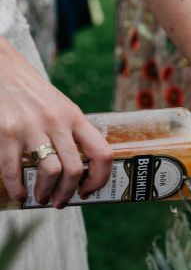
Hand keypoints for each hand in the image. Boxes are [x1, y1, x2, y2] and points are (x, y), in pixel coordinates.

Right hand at [0, 38, 112, 207]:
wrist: (3, 69)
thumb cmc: (34, 94)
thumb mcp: (62, 108)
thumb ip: (72, 134)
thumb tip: (78, 173)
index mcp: (75, 118)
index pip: (102, 153)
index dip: (100, 178)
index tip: (90, 190)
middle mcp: (57, 122)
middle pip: (74, 169)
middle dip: (68, 192)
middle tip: (60, 201)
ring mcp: (31, 127)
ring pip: (50, 171)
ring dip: (46, 191)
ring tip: (41, 197)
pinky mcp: (6, 132)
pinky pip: (14, 168)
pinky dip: (17, 187)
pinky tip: (19, 192)